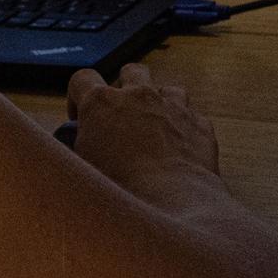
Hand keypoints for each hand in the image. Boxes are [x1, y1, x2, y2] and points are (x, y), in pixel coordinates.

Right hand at [66, 63, 218, 184]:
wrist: (170, 206)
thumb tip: (80, 145)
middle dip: (126, 88)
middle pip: (131, 72)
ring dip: (159, 104)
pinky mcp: (199, 124)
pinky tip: (179, 148)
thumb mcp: (83, 169)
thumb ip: (80, 146)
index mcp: (102, 103)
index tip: (81, 117)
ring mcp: (172, 107)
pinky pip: (191, 116)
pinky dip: (184, 127)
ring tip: (154, 130)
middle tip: (122, 116)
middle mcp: (138, 96)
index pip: (82, 79)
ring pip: (166, 89)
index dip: (78, 96)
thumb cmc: (121, 192)